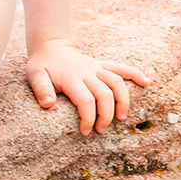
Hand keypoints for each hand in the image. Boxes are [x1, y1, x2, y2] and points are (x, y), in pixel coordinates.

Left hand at [26, 40, 148, 135]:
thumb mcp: (34, 74)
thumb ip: (40, 88)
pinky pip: (121, 68)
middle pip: (104, 95)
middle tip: (100, 130)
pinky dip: (134, 74)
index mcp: (72, 77)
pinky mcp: (102, 65)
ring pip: (117, 83)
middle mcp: (88, 72)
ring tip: (122, 118)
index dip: (88, 118)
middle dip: (106, 115)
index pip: (86, 101)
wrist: (51, 47)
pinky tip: (146, 82)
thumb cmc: (42, 65)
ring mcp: (97, 68)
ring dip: (123, 101)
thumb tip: (48, 104)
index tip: (85, 131)